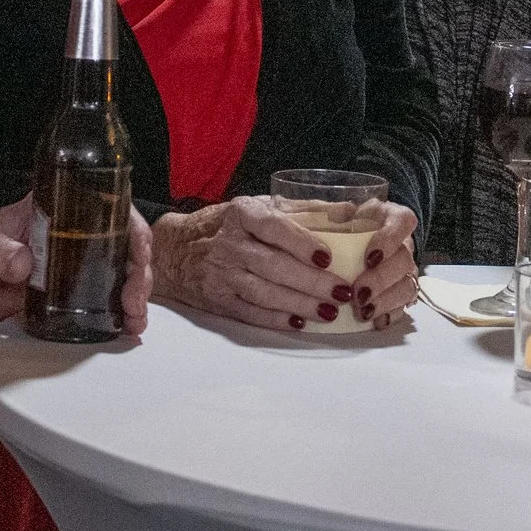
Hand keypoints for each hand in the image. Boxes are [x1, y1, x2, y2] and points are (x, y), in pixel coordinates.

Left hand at [0, 196, 153, 335]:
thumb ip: (2, 253)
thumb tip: (23, 262)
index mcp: (60, 211)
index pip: (110, 211)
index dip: (133, 230)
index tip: (138, 253)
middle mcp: (74, 236)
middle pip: (124, 247)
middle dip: (138, 274)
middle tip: (132, 300)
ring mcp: (74, 267)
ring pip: (119, 276)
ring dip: (133, 298)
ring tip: (133, 321)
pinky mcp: (67, 296)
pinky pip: (100, 303)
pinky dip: (117, 316)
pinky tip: (125, 329)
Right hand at [154, 197, 419, 331]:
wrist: (179, 249)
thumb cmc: (233, 225)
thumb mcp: (262, 206)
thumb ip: (306, 208)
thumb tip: (351, 210)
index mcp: (242, 213)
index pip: (273, 227)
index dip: (301, 242)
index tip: (328, 256)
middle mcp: (229, 242)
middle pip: (273, 265)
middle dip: (311, 282)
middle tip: (342, 292)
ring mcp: (221, 273)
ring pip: (264, 292)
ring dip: (300, 305)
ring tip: (330, 312)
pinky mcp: (218, 299)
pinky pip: (250, 312)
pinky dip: (276, 320)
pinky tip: (300, 324)